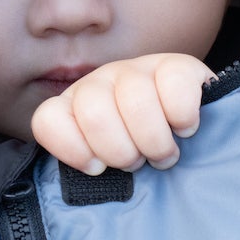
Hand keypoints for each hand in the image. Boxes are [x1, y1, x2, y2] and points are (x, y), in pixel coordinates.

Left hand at [30, 53, 208, 174]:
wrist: (190, 135)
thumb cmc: (141, 157)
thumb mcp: (107, 167)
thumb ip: (88, 171)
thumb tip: (94, 175)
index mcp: (74, 106)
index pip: (48, 119)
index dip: (73, 149)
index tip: (97, 168)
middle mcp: (101, 82)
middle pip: (94, 113)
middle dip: (121, 151)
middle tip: (139, 161)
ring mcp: (138, 69)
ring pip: (136, 101)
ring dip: (155, 141)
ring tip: (163, 154)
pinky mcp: (178, 65)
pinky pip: (174, 84)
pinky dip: (182, 117)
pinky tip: (184, 129)